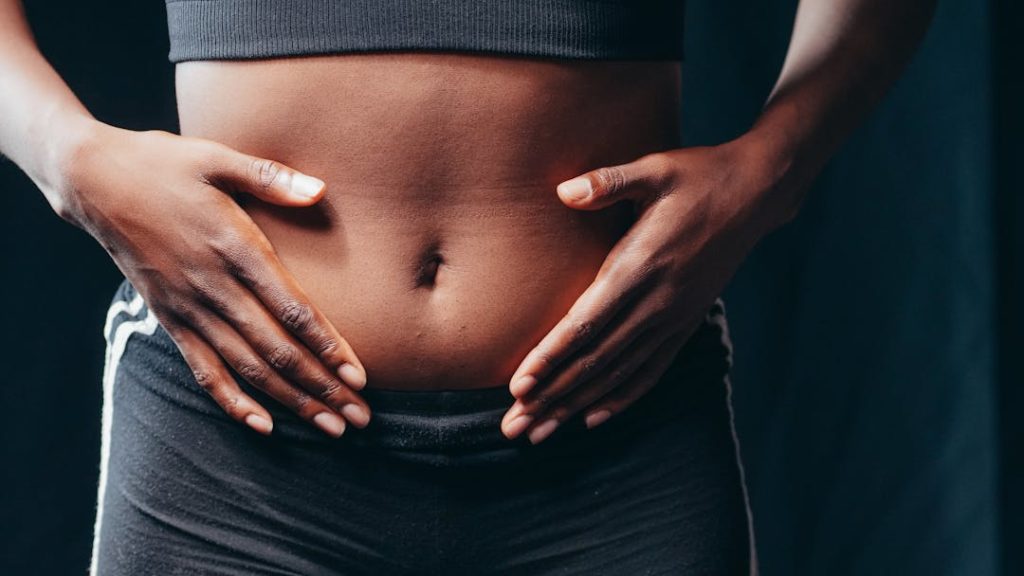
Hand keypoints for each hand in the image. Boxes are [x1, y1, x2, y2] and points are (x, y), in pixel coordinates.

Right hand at [56, 121, 371, 437]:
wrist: (91, 180)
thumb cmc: (162, 164)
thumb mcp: (215, 158)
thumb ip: (269, 177)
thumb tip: (320, 190)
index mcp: (234, 246)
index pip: (292, 308)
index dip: (327, 345)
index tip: (358, 376)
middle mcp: (213, 285)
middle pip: (276, 349)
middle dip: (322, 387)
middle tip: (359, 418)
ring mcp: (188, 307)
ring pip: (247, 368)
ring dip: (291, 401)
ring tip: (330, 428)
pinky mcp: (167, 318)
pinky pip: (202, 369)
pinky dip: (231, 401)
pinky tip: (262, 425)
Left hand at [500, 138, 785, 443]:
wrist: (757, 193)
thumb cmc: (698, 176)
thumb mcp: (655, 169)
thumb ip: (608, 182)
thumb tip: (563, 190)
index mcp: (641, 266)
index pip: (587, 323)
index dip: (551, 356)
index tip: (519, 386)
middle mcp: (657, 301)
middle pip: (596, 360)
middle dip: (552, 395)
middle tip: (514, 427)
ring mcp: (674, 316)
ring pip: (619, 372)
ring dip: (577, 404)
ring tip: (541, 433)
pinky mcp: (687, 321)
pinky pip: (651, 369)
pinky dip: (622, 396)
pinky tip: (595, 417)